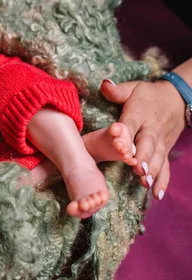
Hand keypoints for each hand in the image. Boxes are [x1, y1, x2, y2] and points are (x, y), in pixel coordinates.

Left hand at [100, 79, 186, 199]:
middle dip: (143, 157)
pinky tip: (157, 194)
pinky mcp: (165, 150)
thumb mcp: (133, 88)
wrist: (176, 99)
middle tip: (137, 169)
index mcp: (139, 112)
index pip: (132, 123)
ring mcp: (160, 142)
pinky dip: (163, 181)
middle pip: (148, 144)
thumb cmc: (147, 95)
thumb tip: (104, 84)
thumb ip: (117, 90)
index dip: (127, 134)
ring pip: (158, 158)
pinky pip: (166, 167)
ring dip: (152, 171)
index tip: (121, 146)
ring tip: (145, 182)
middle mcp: (151, 129)